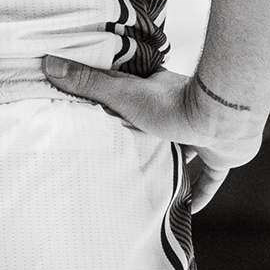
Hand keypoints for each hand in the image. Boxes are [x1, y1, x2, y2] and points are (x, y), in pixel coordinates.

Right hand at [42, 57, 265, 209]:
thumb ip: (87, 83)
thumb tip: (49, 62)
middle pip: (158, 128)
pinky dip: (200, 192)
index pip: (132, 100)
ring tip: (152, 185)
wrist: (221, 116)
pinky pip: (209, 178)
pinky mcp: (220, 156)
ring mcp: (202, 135)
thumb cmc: (171, 104)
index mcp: (155, 96)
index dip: (119, 107)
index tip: (105, 120)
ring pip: (186, 152)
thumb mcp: (121, 93)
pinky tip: (189, 208)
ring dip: (174, 165)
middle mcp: (180, 114)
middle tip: (126, 160)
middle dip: (145, 141)